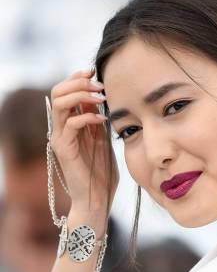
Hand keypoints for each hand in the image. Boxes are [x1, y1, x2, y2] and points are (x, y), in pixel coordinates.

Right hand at [49, 69, 118, 214]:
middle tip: (99, 84)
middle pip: (58, 92)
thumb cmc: (102, 173)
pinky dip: (88, 117)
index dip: (78, 78)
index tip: (95, 72)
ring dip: (81, 95)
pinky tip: (103, 120)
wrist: (96, 200)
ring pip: (61, 103)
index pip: (65, 91)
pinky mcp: (64, 149)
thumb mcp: (103, 140)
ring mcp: (60, 138)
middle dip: (78, 82)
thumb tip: (101, 97)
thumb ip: (98, 120)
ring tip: (100, 96)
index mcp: (70, 124)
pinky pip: (71, 123)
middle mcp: (61, 129)